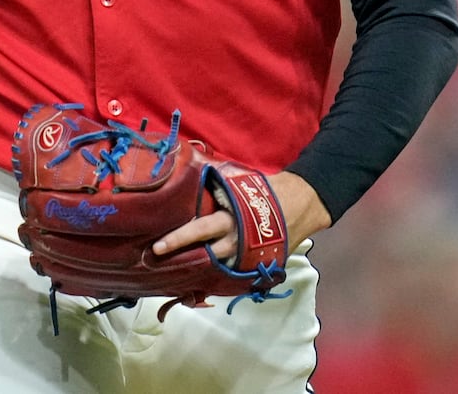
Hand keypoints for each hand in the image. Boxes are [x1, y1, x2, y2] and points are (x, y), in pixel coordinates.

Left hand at [152, 170, 329, 258]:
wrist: (300, 203)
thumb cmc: (265, 191)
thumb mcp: (239, 186)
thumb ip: (218, 189)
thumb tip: (191, 177)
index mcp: (230, 218)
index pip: (199, 229)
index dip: (178, 239)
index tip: (157, 246)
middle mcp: (236, 240)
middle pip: (205, 253)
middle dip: (182, 257)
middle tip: (158, 261)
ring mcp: (247, 256)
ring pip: (218, 267)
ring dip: (197, 269)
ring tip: (176, 273)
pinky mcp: (257, 265)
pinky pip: (233, 273)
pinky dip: (218, 275)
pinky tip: (200, 279)